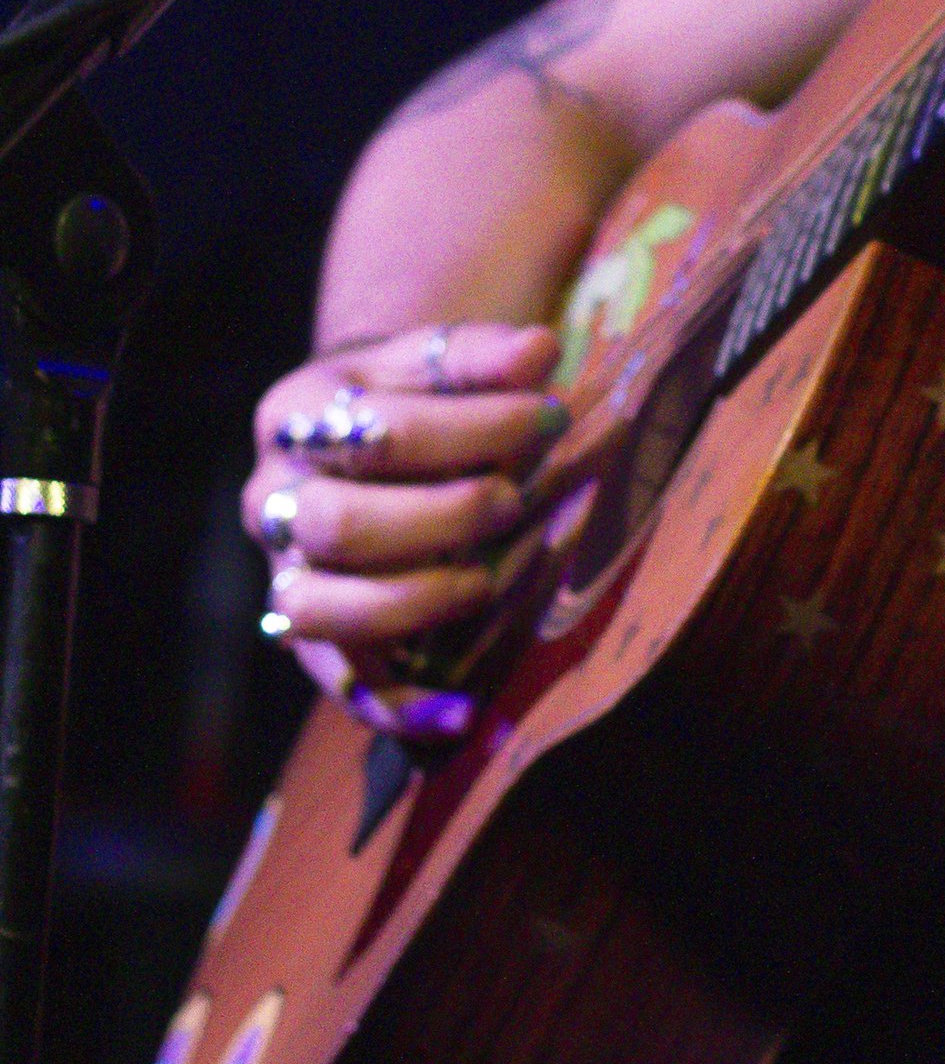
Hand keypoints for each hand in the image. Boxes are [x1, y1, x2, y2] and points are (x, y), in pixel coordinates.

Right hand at [243, 320, 568, 733]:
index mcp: (295, 414)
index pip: (381, 430)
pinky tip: (462, 713)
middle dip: (442, 518)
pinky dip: (399, 706)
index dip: (474, 426)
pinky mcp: (312, 640)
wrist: (356, 434)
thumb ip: (482, 356)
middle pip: (340, 525)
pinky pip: (343, 684)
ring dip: (412, 601)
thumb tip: (539, 350)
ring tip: (486, 582)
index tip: (553, 416)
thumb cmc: (410, 395)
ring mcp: (285, 573)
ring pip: (322, 608)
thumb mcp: (434, 359)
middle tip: (515, 499)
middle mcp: (272, 498)